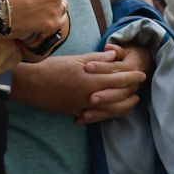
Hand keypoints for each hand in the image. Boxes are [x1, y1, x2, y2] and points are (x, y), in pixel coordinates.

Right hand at [13, 49, 146, 121]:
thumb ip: (98, 58)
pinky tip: (114, 111)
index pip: (120, 79)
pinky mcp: (77, 113)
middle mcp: (91, 96)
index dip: (133, 77)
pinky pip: (97, 117)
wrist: (31, 84)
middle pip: (120, 96)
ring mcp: (84, 107)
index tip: (141, 74)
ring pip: (112, 111)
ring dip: (125, 106)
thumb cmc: (52, 68)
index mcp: (92, 80)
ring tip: (133, 101)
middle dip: (133, 91)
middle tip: (140, 87)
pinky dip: (108, 114)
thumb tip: (114, 55)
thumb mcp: (76, 59)